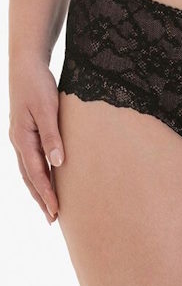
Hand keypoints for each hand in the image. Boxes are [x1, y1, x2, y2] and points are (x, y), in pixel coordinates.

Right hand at [8, 57, 64, 224]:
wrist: (27, 66)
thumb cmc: (39, 86)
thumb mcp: (48, 109)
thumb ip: (52, 136)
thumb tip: (58, 163)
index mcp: (23, 139)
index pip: (36, 174)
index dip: (46, 194)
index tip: (56, 212)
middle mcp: (19, 142)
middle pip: (29, 177)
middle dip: (41, 198)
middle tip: (53, 219)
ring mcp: (21, 137)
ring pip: (28, 170)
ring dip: (38, 189)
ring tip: (49, 206)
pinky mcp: (27, 132)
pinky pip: (31, 159)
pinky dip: (37, 174)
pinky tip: (46, 178)